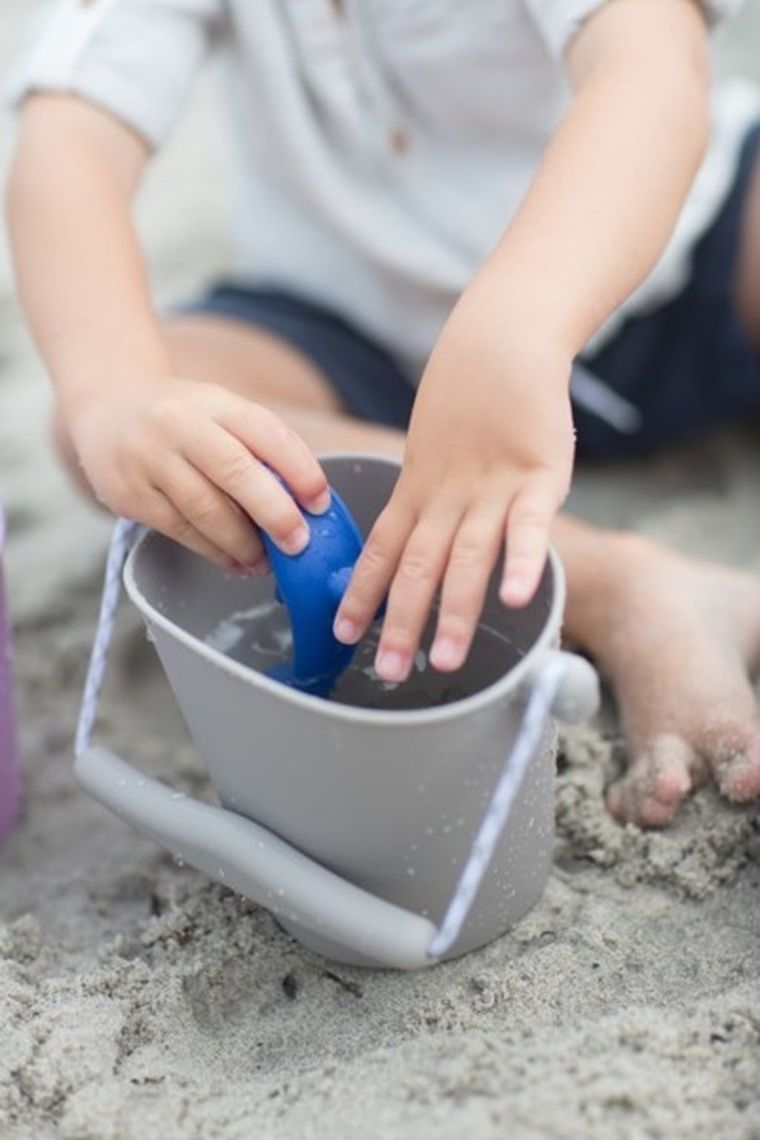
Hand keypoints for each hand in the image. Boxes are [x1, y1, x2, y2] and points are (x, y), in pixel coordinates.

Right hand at [70, 377, 330, 570]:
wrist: (106, 409)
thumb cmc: (182, 421)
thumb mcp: (219, 414)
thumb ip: (257, 449)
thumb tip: (305, 507)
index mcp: (214, 402)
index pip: (265, 431)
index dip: (299, 469)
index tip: (320, 503)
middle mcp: (179, 424)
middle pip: (236, 471)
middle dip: (275, 513)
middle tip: (299, 543)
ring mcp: (150, 458)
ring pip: (206, 509)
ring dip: (243, 543)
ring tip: (265, 562)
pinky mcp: (129, 493)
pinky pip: (180, 529)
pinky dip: (213, 551)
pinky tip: (234, 561)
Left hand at [333, 276, 573, 681]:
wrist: (500, 341)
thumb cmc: (467, 402)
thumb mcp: (430, 454)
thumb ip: (425, 501)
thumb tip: (411, 547)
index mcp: (419, 492)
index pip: (382, 551)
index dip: (361, 593)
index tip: (342, 632)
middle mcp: (447, 498)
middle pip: (418, 566)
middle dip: (402, 621)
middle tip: (389, 671)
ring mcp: (492, 489)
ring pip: (468, 558)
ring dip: (454, 610)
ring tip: (445, 659)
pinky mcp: (539, 476)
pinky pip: (530, 527)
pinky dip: (523, 563)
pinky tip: (516, 600)